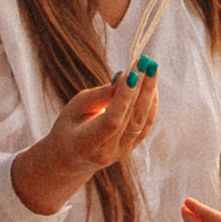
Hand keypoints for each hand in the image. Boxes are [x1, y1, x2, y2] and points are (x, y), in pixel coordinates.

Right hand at [14, 66, 160, 215]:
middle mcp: (107, 152)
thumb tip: (125, 77)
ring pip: (142, 121)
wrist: (70, 159)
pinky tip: (151, 84)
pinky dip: (150, 103)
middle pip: (131, 118)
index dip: (123, 97)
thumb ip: (100, 95)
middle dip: (140, 87)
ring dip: (149, 93)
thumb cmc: (68, 127)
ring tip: (152, 67)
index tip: (132, 72)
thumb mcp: (76, 108)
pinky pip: (146, 124)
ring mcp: (121, 153)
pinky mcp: (131, 148)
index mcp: (86, 145)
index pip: (112, 121)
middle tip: (146, 62)